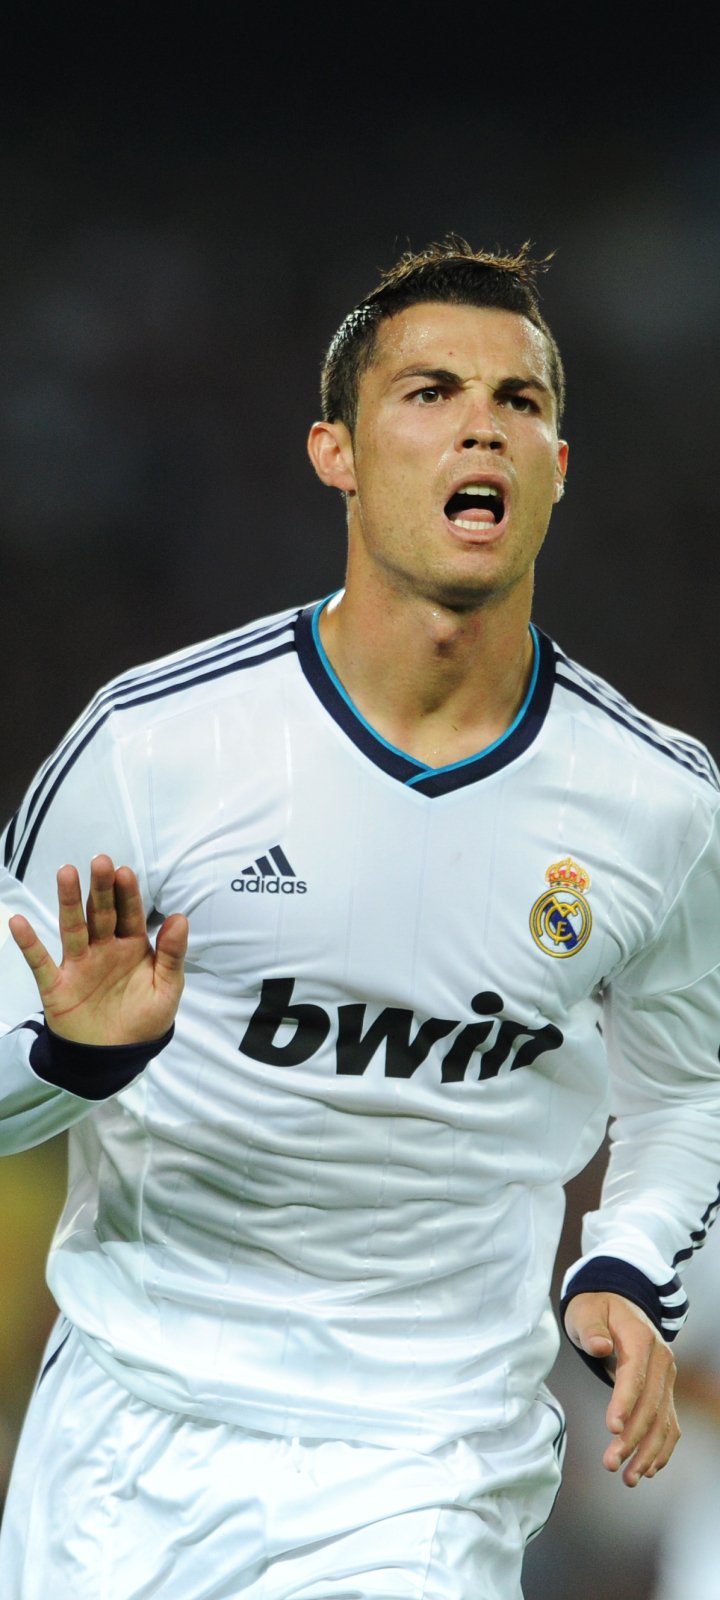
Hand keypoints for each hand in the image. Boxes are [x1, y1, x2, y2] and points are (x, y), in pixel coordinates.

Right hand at [9, 855, 187, 1046]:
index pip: (130, 914)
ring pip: (73, 927)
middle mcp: (104, 949)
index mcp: (132, 947)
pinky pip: (40, 961)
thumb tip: (180, 917)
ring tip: (66, 873)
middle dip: (101, 888)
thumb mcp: (166, 989)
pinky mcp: (57, 985)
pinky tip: (19, 921)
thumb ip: (172, 955)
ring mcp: (79, 964)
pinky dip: (29, 943)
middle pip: (101, 913)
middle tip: (100, 861)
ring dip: (70, 901)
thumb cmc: (144, 1020)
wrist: (115, 1058)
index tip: (125, 872)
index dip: (127, 894)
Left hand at [564, 1291, 679, 1485]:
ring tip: (628, 1478)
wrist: (617, 1302)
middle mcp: (661, 1359)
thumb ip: (592, 1330)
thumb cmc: (596, 1309)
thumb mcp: (586, 1311)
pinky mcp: (665, 1390)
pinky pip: (670, 1423)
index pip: (634, 1374)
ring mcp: (666, 1376)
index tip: (613, 1429)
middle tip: (610, 1464)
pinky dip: (663, 1448)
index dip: (625, 1402)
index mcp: (641, 1338)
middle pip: (650, 1404)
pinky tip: (649, 1469)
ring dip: (648, 1452)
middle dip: (633, 1438)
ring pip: (663, 1420)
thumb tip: (600, 1346)